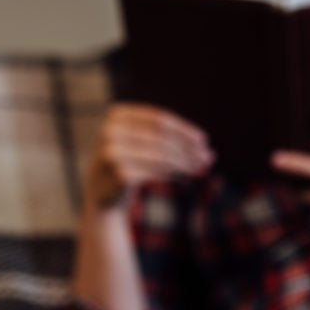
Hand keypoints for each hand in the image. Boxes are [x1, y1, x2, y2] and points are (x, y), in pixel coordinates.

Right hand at [85, 103, 213, 210]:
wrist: (101, 194)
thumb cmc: (127, 162)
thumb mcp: (140, 142)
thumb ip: (165, 137)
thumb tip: (205, 145)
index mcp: (116, 114)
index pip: (159, 119)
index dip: (184, 129)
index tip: (204, 140)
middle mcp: (111, 130)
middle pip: (162, 138)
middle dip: (188, 148)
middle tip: (209, 158)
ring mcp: (114, 152)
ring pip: (162, 156)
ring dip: (187, 163)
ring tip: (203, 168)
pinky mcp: (120, 173)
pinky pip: (157, 172)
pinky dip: (175, 174)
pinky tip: (188, 177)